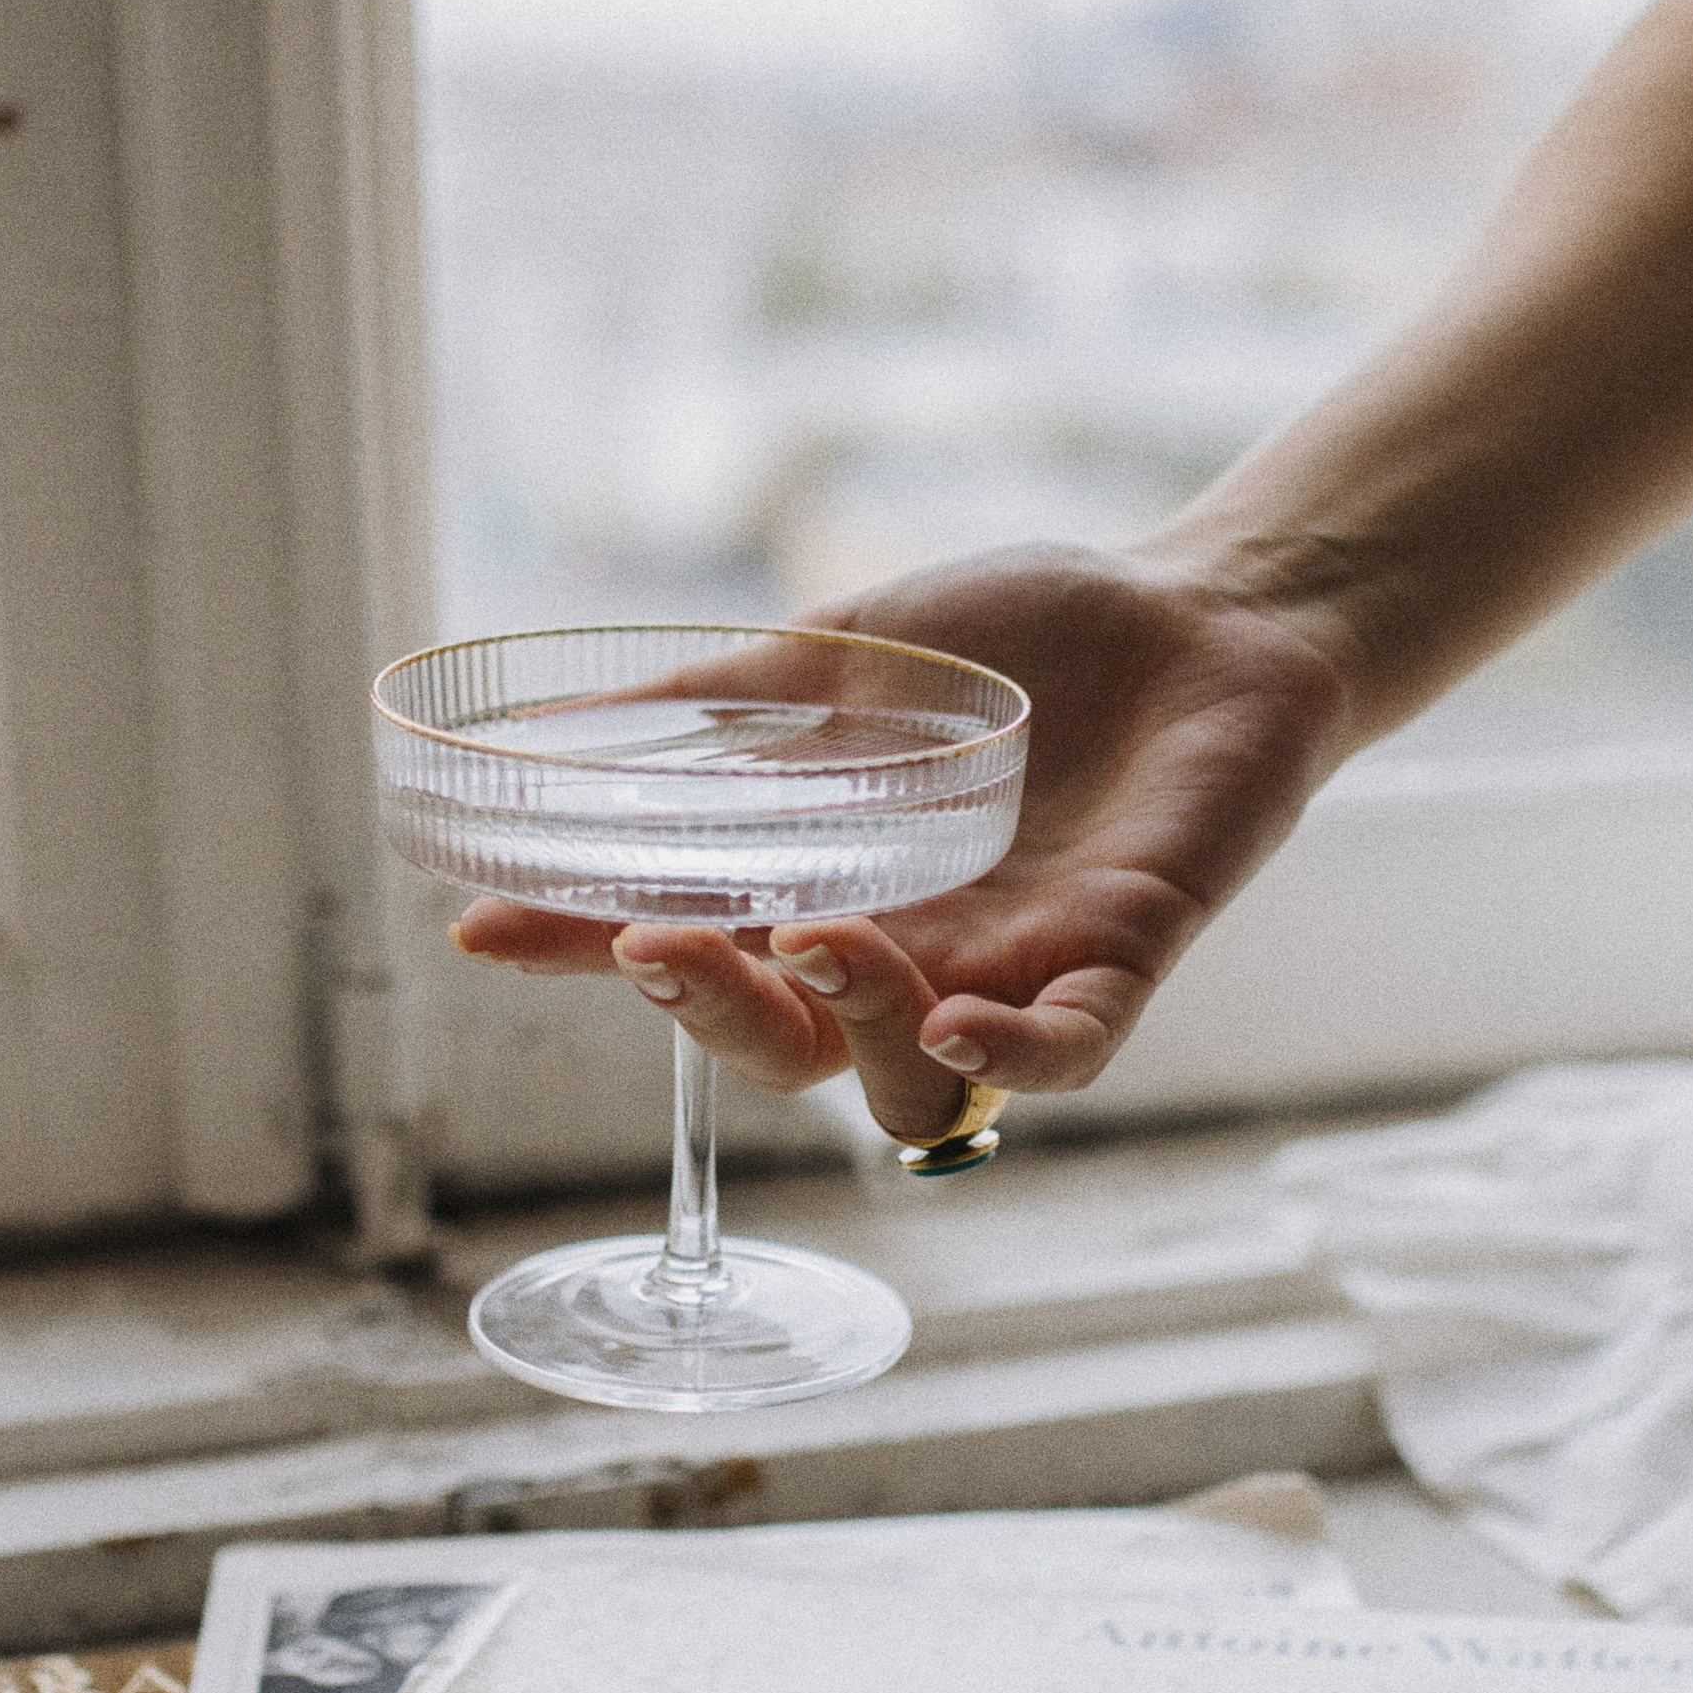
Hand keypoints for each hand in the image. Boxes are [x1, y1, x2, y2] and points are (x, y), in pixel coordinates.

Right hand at [451, 547, 1347, 1141]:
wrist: (1207, 608)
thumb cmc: (1028, 633)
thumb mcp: (842, 653)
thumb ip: (715, 703)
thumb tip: (548, 715)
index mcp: (824, 889)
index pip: (684, 948)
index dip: (580, 952)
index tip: (485, 930)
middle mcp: (907, 955)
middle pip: (784, 1049)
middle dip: (708, 1012)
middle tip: (653, 942)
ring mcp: (1012, 970)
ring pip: (910, 1083)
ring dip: (852, 1025)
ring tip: (820, 939)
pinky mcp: (1122, 960)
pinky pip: (1067, 1056)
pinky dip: (1012, 1056)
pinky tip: (961, 1022)